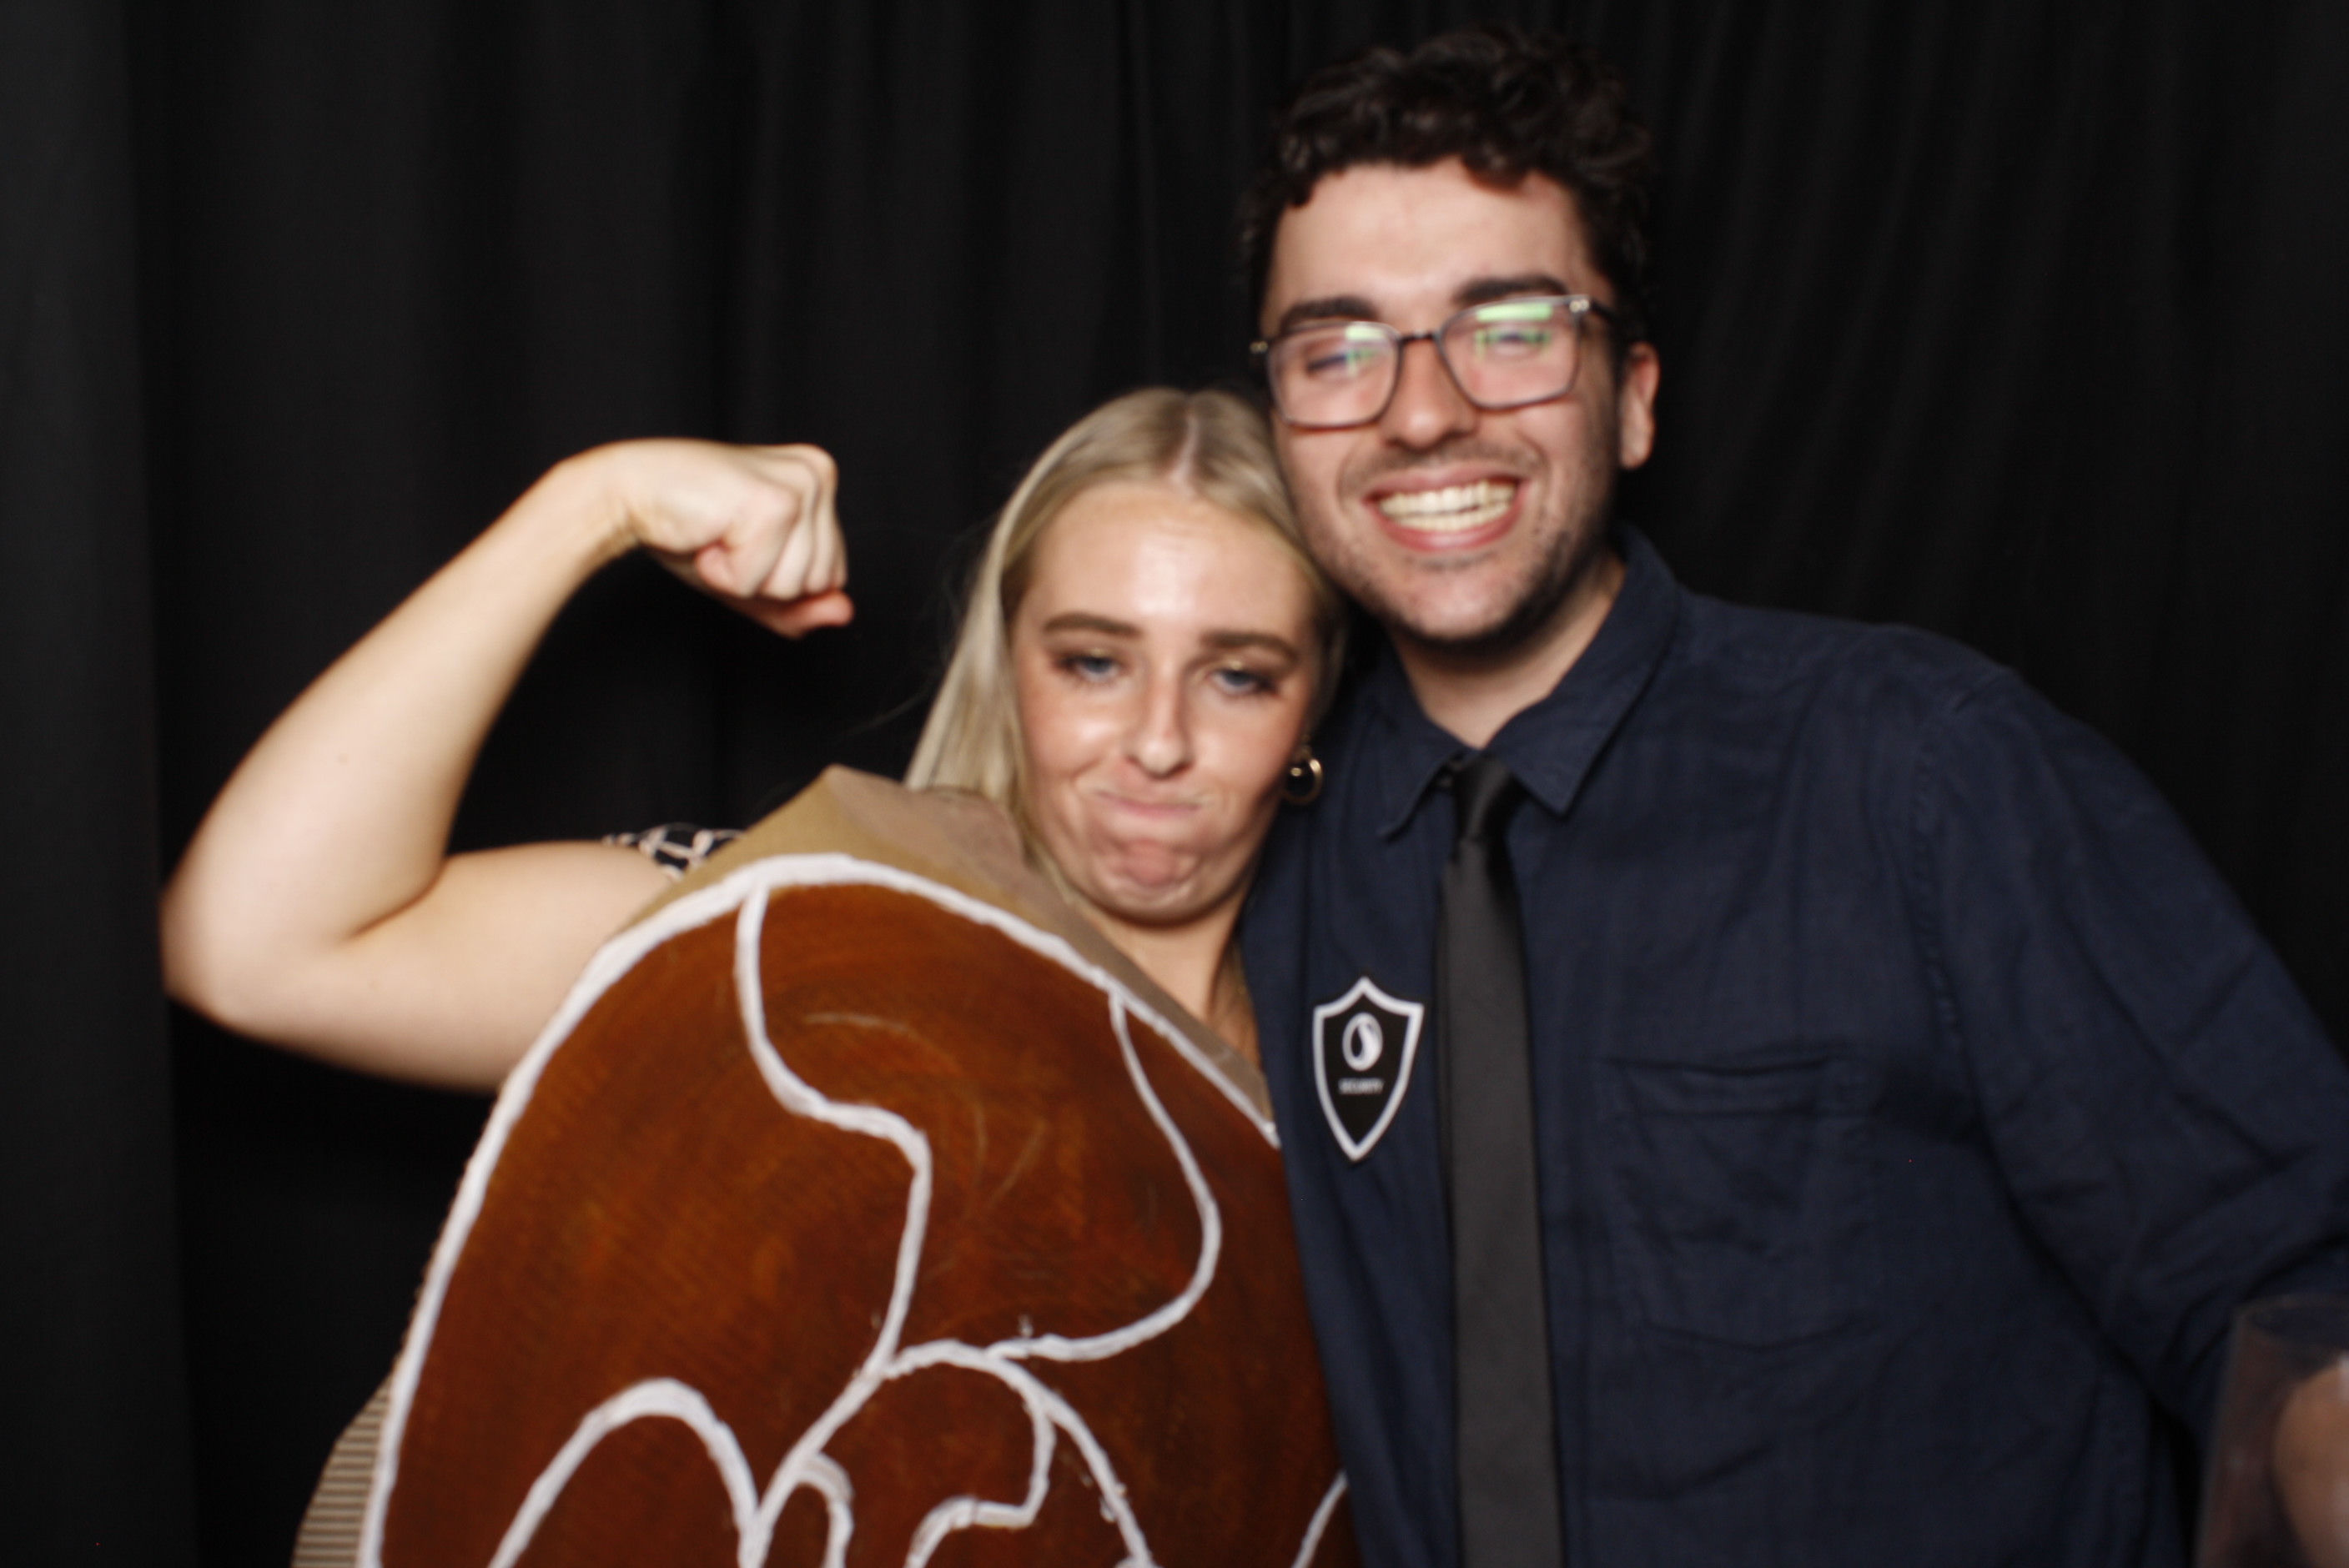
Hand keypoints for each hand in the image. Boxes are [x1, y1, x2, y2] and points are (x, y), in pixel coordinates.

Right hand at [591, 439, 854, 637]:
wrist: (628, 496)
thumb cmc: (689, 530)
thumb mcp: (754, 579)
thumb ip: (801, 604)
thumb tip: (845, 613)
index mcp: (820, 481)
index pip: (833, 573)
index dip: (780, 578)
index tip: (742, 542)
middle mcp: (818, 473)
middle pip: (821, 581)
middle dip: (766, 579)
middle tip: (727, 539)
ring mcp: (800, 484)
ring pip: (794, 584)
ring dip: (743, 576)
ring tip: (717, 535)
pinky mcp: (775, 502)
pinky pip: (760, 579)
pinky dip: (724, 572)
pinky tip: (707, 534)